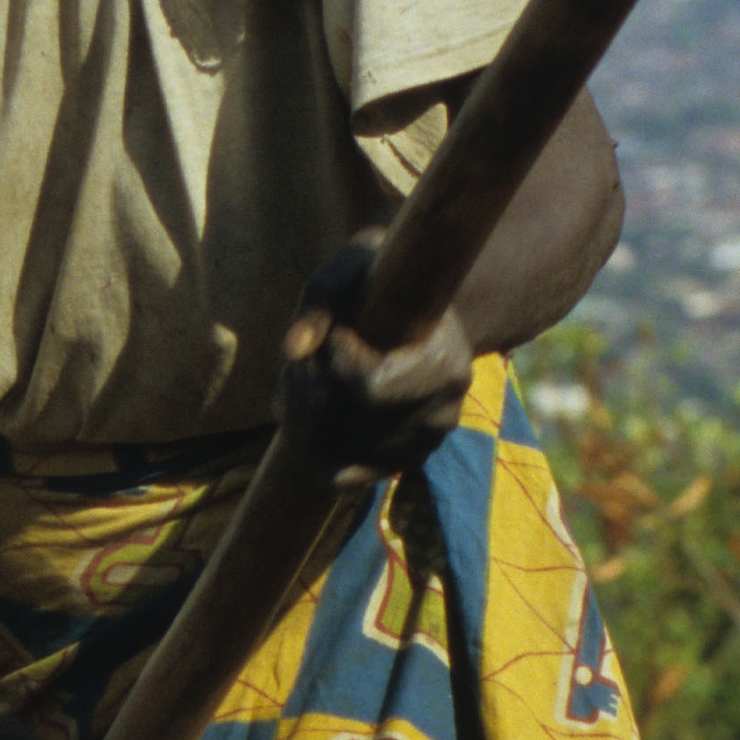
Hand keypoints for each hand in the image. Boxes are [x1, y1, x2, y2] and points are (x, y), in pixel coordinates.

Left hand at [276, 235, 474, 481]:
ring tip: (295, 388)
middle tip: (299, 367)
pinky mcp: (404, 459)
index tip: (337, 336)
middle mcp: (443, 412)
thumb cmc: (382, 280)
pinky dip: (311, 448)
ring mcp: (425, 442)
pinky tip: (298, 419)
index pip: (367, 389)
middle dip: (308, 395)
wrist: (418, 311)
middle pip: (350, 425)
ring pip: (341, 456)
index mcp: (446, 364)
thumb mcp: (354, 266)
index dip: (333, 366)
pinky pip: (345, 473)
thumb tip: (293, 349)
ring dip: (302, 424)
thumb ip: (320, 299)